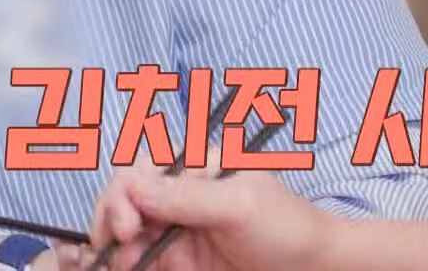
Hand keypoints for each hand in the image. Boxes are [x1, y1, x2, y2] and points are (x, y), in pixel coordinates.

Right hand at [55, 163, 340, 270]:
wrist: (315, 270)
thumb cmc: (289, 228)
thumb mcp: (239, 206)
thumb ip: (188, 197)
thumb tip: (133, 188)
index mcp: (192, 168)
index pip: (139, 171)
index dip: (123, 194)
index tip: (127, 224)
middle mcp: (177, 196)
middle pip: (124, 201)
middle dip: (112, 219)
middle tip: (118, 248)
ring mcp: (175, 230)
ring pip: (125, 234)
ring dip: (116, 247)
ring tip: (123, 265)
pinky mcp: (177, 262)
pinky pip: (140, 259)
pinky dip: (127, 263)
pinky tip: (126, 268)